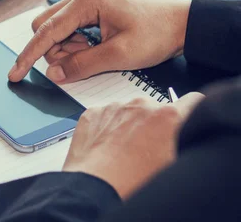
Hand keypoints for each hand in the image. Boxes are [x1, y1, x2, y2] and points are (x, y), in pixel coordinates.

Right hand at [8, 0, 191, 82]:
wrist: (180, 24)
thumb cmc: (156, 33)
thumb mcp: (119, 56)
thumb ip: (81, 65)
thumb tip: (53, 74)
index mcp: (87, 0)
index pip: (47, 31)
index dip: (29, 55)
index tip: (15, 73)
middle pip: (45, 27)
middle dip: (55, 51)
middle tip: (80, 62)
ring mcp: (84, 0)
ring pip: (54, 30)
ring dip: (66, 48)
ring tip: (94, 53)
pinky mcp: (88, 8)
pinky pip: (66, 29)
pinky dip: (73, 44)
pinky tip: (94, 47)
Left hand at [63, 93, 204, 198]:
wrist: (97, 187)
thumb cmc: (137, 182)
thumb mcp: (177, 165)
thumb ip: (186, 141)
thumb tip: (188, 136)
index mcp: (168, 116)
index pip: (193, 101)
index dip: (193, 111)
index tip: (189, 118)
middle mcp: (141, 105)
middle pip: (156, 109)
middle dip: (155, 125)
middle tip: (148, 149)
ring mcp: (115, 107)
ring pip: (129, 112)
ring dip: (130, 125)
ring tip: (124, 152)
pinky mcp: (94, 112)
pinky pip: (106, 115)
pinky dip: (108, 127)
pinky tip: (107, 148)